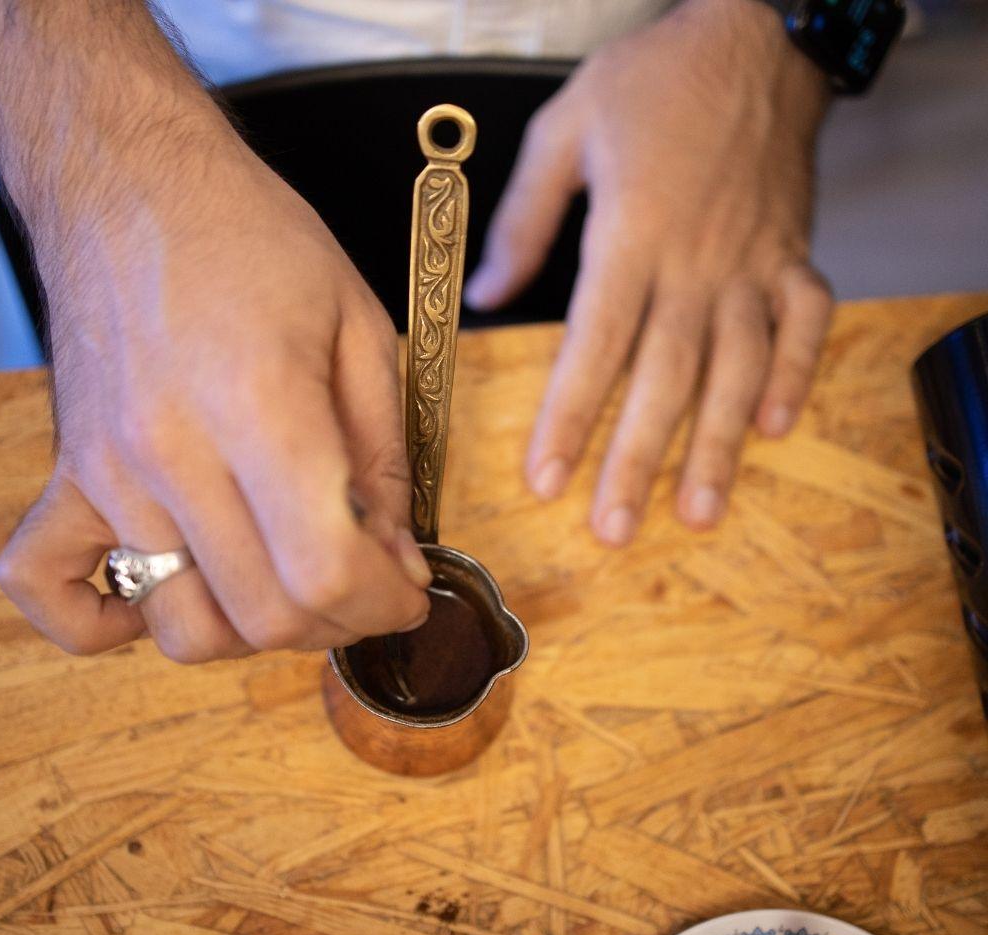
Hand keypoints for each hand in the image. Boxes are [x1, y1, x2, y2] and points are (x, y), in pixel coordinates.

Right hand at [0, 133, 430, 659]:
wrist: (132, 184)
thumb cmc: (253, 241)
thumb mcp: (361, 331)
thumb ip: (387, 460)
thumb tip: (396, 558)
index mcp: (261, 404)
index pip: (325, 570)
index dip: (386, 603)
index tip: (408, 591)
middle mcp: (172, 450)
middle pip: (264, 615)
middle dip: (341, 623)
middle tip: (368, 586)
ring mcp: (108, 472)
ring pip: (183, 627)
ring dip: (253, 632)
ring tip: (287, 583)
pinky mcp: (68, 475)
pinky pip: (52, 591)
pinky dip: (108, 623)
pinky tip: (168, 588)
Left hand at [465, 0, 833, 543]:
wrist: (754, 37)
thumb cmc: (655, 81)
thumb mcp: (566, 131)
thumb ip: (524, 221)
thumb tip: (486, 296)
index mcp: (632, 234)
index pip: (594, 344)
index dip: (569, 416)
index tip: (546, 479)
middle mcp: (695, 263)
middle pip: (664, 376)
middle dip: (636, 459)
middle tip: (613, 529)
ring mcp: (754, 265)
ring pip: (736, 368)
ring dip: (717, 445)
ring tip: (696, 512)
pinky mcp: (795, 258)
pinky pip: (804, 326)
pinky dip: (795, 376)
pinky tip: (775, 430)